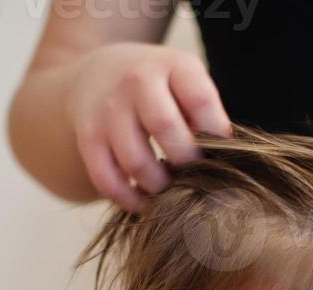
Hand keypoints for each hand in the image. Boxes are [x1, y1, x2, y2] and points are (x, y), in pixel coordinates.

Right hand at [66, 42, 232, 212]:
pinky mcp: (88, 137)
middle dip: (186, 164)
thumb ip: (206, 115)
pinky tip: (144, 201)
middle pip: (166, 129)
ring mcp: (108, 109)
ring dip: (158, 187)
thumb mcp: (186, 83)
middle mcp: (137, 81)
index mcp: (172, 65)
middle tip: (194, 178)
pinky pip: (107, 179)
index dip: (215, 135)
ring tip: (170, 192)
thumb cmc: (160, 89)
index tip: (219, 155)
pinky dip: (128, 199)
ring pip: (136, 162)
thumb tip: (224, 163)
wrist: (101, 76)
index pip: (200, 101)